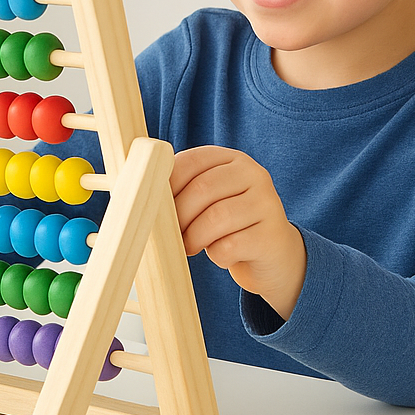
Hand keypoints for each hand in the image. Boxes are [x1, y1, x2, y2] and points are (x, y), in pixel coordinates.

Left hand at [171, 146, 305, 319]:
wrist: (274, 254)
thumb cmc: (229, 225)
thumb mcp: (209, 200)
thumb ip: (184, 190)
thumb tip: (140, 195)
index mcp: (233, 159)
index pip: (190, 161)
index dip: (166, 186)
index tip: (155, 209)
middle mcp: (254, 174)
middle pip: (202, 190)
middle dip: (178, 217)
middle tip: (171, 235)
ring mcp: (267, 203)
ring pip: (216, 218)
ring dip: (193, 238)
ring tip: (190, 247)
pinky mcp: (271, 235)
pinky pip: (230, 246)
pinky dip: (216, 255)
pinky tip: (221, 255)